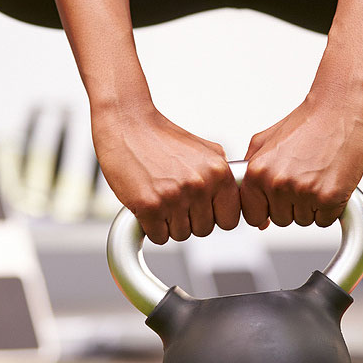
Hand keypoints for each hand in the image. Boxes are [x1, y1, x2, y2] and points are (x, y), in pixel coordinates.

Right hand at [92, 103, 238, 243]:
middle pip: (204, 230)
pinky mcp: (150, 206)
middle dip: (190, 219)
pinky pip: (159, 237)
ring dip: (169, 222)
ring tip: (160, 195)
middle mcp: (199, 185)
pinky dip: (151, 226)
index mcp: (218, 171)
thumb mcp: (205, 151)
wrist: (127, 125)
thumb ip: (221, 176)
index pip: (230, 219)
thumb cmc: (161, 138)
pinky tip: (148, 203)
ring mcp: (175, 197)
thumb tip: (235, 199)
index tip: (202, 208)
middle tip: (175, 197)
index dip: (214, 216)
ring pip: (181, 235)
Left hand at [242, 82, 362, 228]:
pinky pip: (325, 220)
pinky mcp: (329, 197)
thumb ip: (251, 176)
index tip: (277, 197)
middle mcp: (278, 183)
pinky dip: (330, 207)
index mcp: (258, 172)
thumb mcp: (264, 143)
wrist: (339, 108)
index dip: (268, 209)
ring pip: (304, 221)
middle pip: (281, 220)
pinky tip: (330, 182)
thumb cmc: (307, 123)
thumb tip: (254, 214)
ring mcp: (304, 192)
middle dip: (292, 205)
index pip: (254, 216)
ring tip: (317, 175)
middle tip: (303, 177)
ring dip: (312, 205)